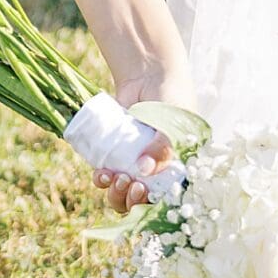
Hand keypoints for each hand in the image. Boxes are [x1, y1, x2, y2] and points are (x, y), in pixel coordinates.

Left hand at [93, 65, 193, 214]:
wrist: (149, 74)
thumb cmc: (172, 99)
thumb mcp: (174, 124)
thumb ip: (163, 148)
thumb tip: (144, 170)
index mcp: (177, 171)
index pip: (165, 200)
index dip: (152, 203)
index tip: (140, 190)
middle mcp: (156, 173)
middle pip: (142, 201)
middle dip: (130, 199)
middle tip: (126, 182)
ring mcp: (134, 164)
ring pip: (122, 193)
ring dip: (115, 192)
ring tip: (111, 177)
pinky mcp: (115, 153)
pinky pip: (108, 175)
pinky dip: (102, 178)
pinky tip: (100, 173)